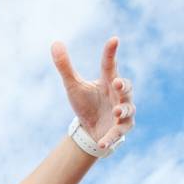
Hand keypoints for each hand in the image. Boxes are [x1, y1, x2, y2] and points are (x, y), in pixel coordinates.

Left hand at [51, 37, 134, 153]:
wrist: (89, 130)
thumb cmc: (85, 104)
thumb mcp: (73, 86)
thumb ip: (65, 66)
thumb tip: (54, 42)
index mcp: (108, 81)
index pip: (110, 64)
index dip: (111, 53)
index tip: (114, 39)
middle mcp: (118, 95)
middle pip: (126, 87)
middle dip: (123, 85)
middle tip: (116, 83)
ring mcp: (122, 111)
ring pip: (128, 109)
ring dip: (123, 110)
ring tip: (116, 111)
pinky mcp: (121, 129)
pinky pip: (119, 133)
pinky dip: (111, 138)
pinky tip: (102, 143)